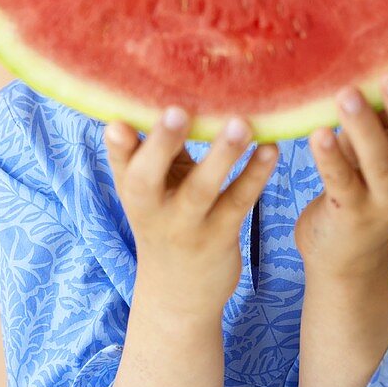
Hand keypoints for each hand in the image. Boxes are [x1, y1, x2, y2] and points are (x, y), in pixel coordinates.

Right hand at [105, 109, 277, 316]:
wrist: (177, 295)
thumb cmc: (165, 220)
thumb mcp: (151, 189)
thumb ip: (153, 148)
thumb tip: (162, 91)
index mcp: (131, 188)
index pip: (119, 161)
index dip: (117, 143)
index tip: (118, 122)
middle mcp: (152, 207)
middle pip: (149, 176)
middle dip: (162, 144)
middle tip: (177, 111)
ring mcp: (186, 225)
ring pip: (201, 189)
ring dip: (221, 155)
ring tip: (241, 124)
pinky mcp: (220, 236)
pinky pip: (239, 202)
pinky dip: (255, 174)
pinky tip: (271, 149)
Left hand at [294, 55, 387, 278]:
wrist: (345, 254)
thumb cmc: (363, 183)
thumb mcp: (382, 148)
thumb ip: (387, 113)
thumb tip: (383, 57)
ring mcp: (386, 202)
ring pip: (379, 163)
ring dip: (364, 128)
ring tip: (348, 95)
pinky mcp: (352, 216)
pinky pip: (342, 183)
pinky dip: (330, 159)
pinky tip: (317, 134)